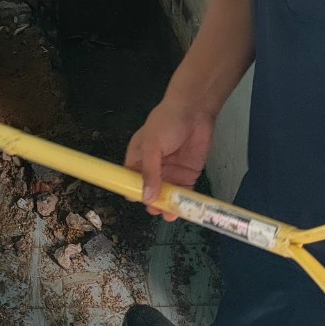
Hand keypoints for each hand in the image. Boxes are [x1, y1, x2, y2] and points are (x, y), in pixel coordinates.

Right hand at [124, 96, 214, 219]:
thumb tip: (146, 198)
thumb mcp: (152, 145)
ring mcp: (171, 174)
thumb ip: (150, 172)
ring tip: (170, 214)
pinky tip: (184, 211)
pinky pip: (184, 194)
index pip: (129, 181)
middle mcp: (153, 169)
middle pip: (148, 192)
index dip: (132, 192)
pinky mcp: (188, 176)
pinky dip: (184, 203)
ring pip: (166, 196)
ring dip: (167, 206)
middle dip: (151, 203)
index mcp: (137, 158)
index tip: (138, 202)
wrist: (195, 111)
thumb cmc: (166, 123)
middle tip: (156, 209)